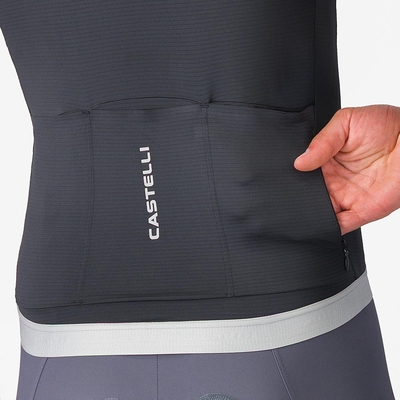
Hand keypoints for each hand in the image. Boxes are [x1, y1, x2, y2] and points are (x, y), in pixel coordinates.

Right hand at [294, 105, 399, 234]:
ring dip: (310, 212)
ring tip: (302, 207)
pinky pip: (340, 225)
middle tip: (291, 193)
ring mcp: (346, 197)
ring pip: (319, 212)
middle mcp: (333, 181)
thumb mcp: (347, 121)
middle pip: (307, 195)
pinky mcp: (361, 211)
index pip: (301, 173)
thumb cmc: (387, 126)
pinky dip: (328, 227)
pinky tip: (319, 221)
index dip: (292, 176)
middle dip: (297, 196)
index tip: (284, 176)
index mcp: (325, 161)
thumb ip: (322, 140)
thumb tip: (300, 161)